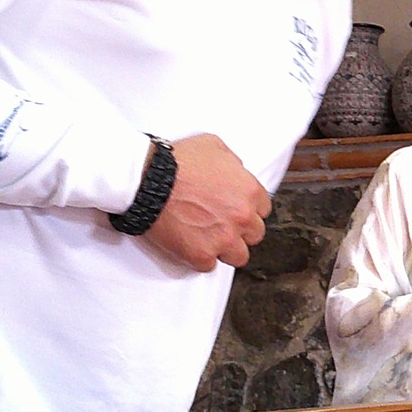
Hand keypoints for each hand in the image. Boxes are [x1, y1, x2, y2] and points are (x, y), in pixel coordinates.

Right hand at [141, 134, 270, 272]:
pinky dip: (199, 257)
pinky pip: (209, 266)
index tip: (234, 209)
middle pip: (254, 234)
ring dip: (225, 249)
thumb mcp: (214, 146)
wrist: (148, 180)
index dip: (247, 209)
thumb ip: (233, 164)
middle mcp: (241, 217)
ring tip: (208, 239)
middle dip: (239, 229)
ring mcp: (223, 238)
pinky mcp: (201, 255)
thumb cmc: (177, 162)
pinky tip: (189, 244)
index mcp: (249, 191)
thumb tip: (235, 172)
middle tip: (221, 224)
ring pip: (238, 256)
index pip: (263, 210)